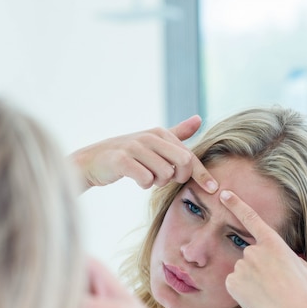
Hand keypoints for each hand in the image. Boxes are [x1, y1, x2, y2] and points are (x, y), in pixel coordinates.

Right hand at [71, 115, 217, 192]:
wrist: (92, 161)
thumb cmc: (127, 154)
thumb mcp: (153, 141)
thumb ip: (177, 133)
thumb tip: (199, 119)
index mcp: (161, 133)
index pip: (190, 156)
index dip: (202, 174)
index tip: (214, 189)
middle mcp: (149, 137)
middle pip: (182, 163)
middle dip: (178, 178)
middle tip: (165, 179)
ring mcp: (135, 147)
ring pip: (164, 175)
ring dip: (157, 182)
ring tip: (146, 176)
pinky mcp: (122, 160)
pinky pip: (146, 179)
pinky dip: (144, 184)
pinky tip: (137, 179)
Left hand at [219, 190, 306, 307]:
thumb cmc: (302, 293)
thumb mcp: (305, 269)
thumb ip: (293, 259)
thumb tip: (293, 261)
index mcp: (273, 242)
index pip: (250, 217)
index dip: (236, 203)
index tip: (224, 193)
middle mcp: (254, 250)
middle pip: (250, 256)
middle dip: (258, 268)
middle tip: (273, 285)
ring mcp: (241, 265)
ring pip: (242, 271)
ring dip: (251, 281)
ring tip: (268, 294)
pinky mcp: (232, 281)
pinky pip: (235, 284)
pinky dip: (243, 292)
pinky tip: (256, 299)